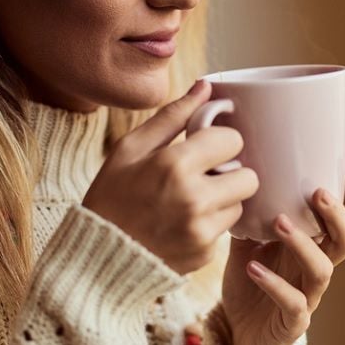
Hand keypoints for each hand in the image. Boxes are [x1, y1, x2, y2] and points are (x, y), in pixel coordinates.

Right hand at [82, 80, 258, 273]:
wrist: (96, 257)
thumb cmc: (111, 195)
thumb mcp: (130, 149)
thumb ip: (172, 116)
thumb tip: (206, 87)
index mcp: (175, 165)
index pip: (233, 140)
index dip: (220, 141)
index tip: (204, 147)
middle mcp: (194, 199)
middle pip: (249, 176)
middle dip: (230, 172)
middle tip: (204, 175)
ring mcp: (202, 231)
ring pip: (240, 204)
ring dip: (222, 200)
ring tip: (190, 201)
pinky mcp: (205, 255)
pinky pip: (225, 231)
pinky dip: (210, 225)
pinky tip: (183, 224)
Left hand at [218, 161, 344, 344]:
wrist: (237, 330)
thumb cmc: (251, 278)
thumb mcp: (249, 239)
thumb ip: (252, 213)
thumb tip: (241, 176)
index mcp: (316, 244)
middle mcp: (318, 266)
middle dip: (338, 215)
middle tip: (318, 193)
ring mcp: (309, 295)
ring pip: (322, 269)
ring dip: (302, 243)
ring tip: (278, 222)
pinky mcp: (293, 322)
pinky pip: (293, 303)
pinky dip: (274, 284)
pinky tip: (252, 268)